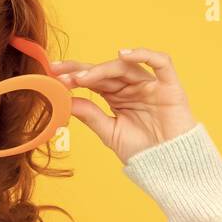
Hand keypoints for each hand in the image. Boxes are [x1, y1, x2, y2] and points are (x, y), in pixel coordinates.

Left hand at [51, 47, 196, 162]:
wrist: (169, 167)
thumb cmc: (142, 151)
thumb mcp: (109, 132)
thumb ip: (90, 115)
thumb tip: (65, 100)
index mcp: (116, 96)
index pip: (92, 80)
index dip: (73, 75)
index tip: (52, 76)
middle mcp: (132, 87)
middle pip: (105, 70)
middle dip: (82, 71)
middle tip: (60, 74)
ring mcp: (151, 85)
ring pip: (125, 67)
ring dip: (102, 69)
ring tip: (83, 77)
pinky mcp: (170, 87)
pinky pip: (161, 63)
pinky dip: (144, 54)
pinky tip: (124, 54)